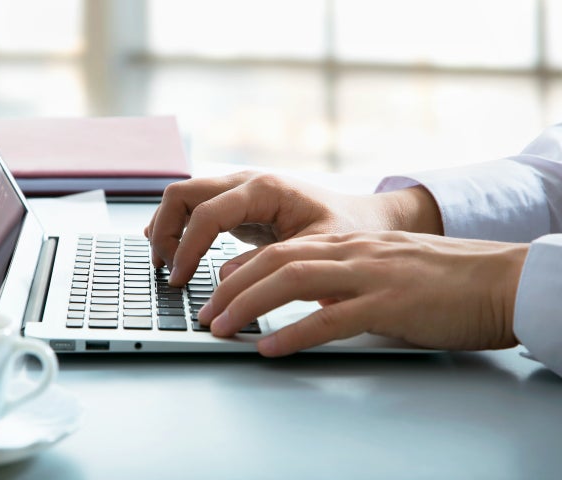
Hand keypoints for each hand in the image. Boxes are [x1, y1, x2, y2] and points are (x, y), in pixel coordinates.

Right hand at [145, 171, 441, 284]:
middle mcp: (245, 182)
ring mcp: (238, 191)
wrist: (363, 219)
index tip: (180, 279)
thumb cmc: (346, 230)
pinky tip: (177, 255)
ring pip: (182, 198)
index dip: (186, 247)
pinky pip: (195, 210)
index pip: (206, 212)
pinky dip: (179, 229)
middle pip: (182, 194)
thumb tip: (225, 278)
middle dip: (165, 231)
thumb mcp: (314, 251)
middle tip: (167, 270)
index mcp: (264, 188)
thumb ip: (270, 263)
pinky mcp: (237, 205)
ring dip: (167, 229)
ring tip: (167, 265)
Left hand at [197, 231, 528, 355]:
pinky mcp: (389, 304)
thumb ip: (349, 276)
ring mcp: (370, 275)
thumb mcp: (386, 268)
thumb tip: (316, 298)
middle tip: (207, 313)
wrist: (500, 279)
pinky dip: (295, 333)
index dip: (244, 266)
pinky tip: (271, 348)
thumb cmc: (446, 279)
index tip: (219, 284)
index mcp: (350, 244)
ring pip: (293, 281)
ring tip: (222, 328)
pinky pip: (331, 319)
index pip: (283, 247)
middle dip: (233, 287)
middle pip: (277, 261)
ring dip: (250, 305)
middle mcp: (353, 252)